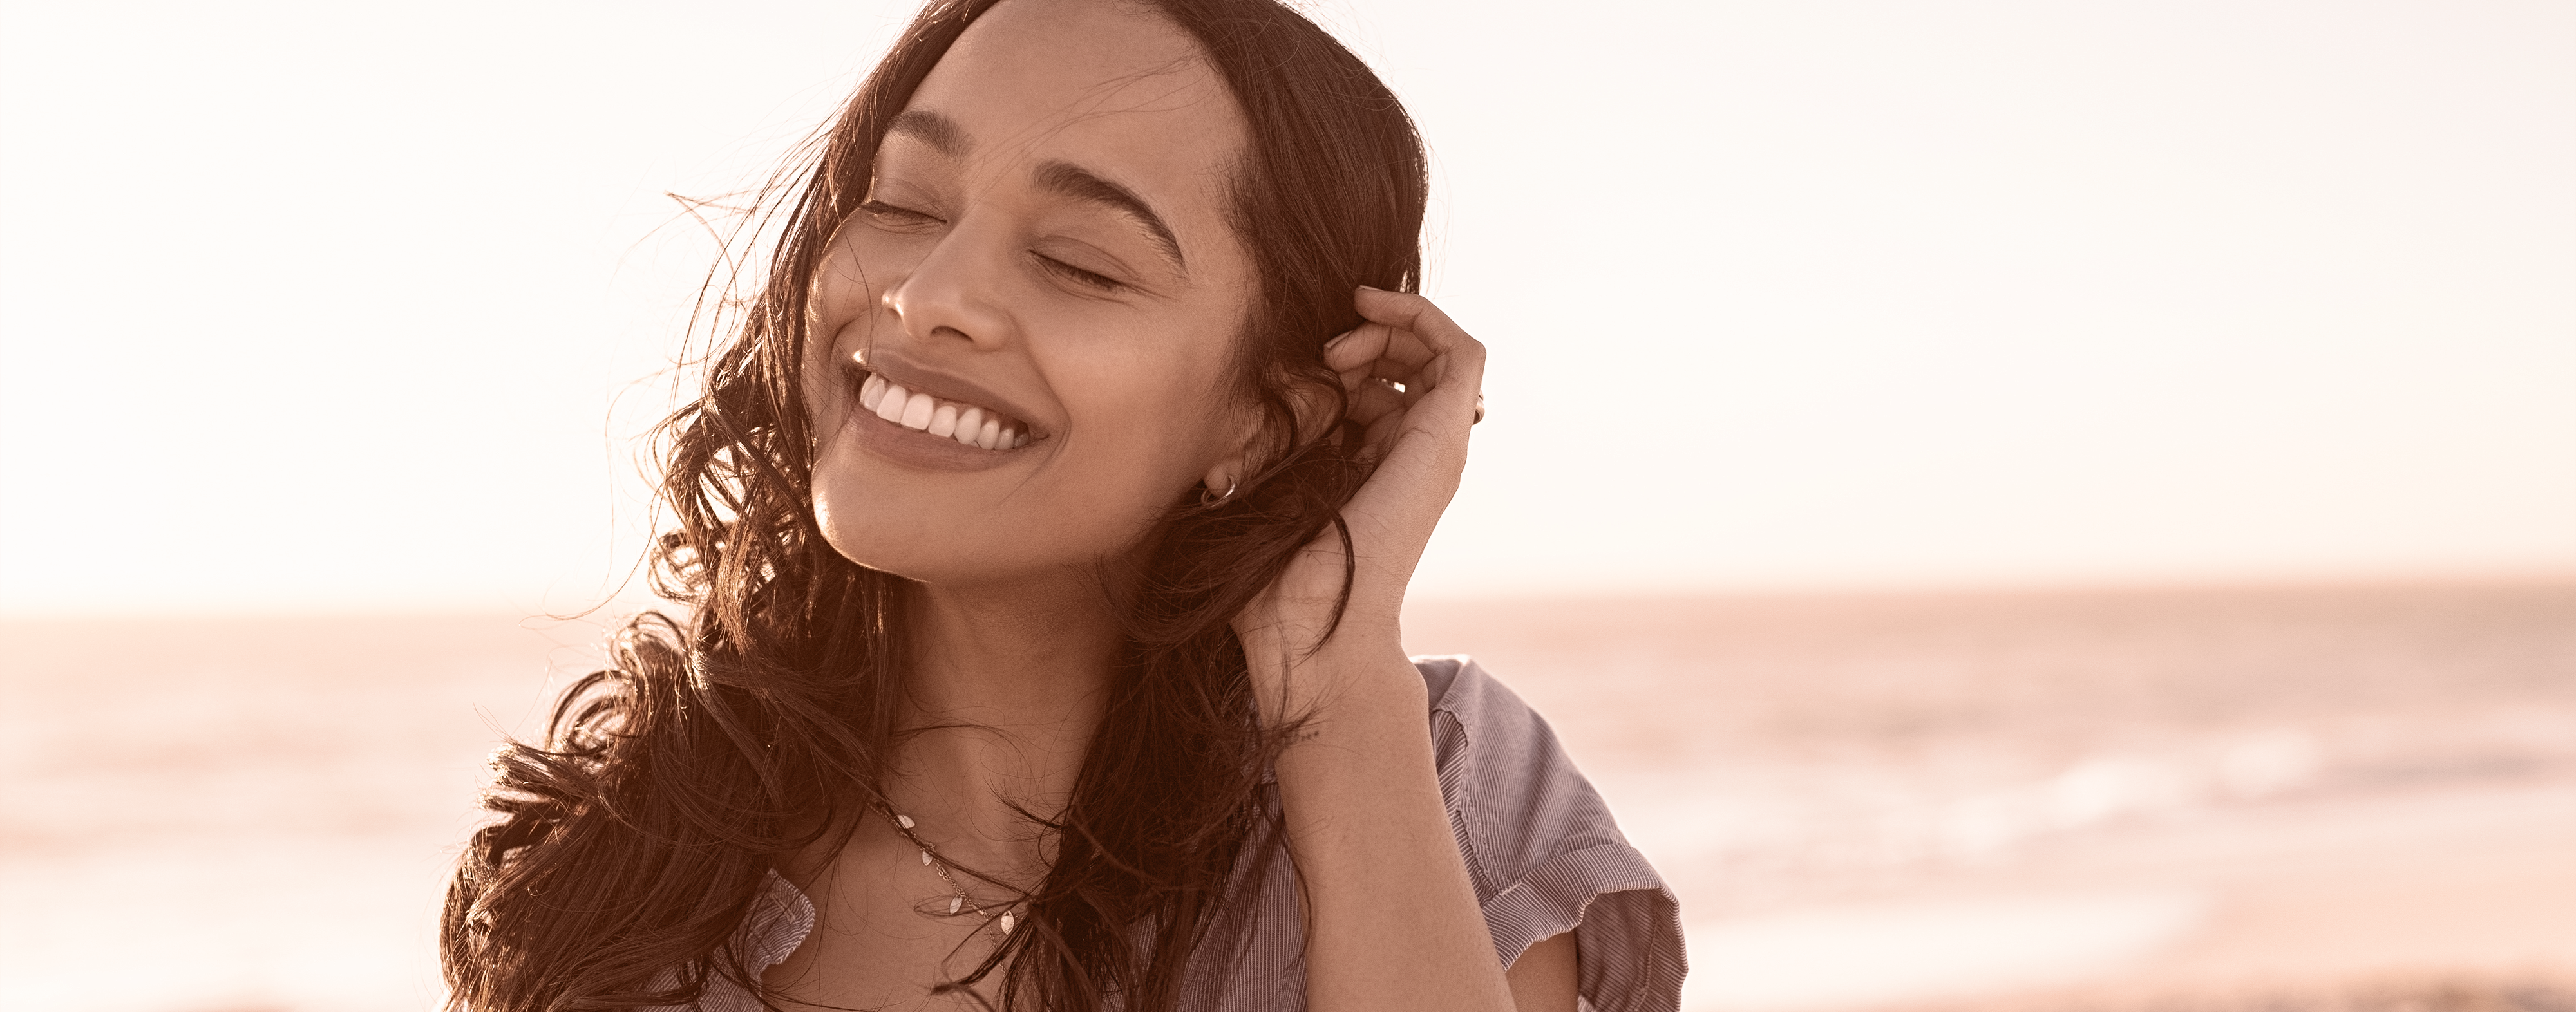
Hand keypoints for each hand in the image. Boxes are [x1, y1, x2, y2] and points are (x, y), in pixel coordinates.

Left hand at [1234, 287, 1485, 700]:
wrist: (1310, 629)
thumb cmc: (1273, 577)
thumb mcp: (1259, 485)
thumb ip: (1262, 447)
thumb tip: (1235, 422)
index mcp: (1374, 465)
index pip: (1379, 384)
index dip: (1342, 354)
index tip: (1299, 361)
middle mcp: (1414, 453)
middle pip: (1411, 361)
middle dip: (1366, 336)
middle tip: (1321, 353)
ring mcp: (1435, 446)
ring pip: (1438, 351)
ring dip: (1389, 326)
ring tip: (1338, 347)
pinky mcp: (1446, 438)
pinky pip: (1463, 353)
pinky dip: (1422, 316)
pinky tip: (1372, 309)